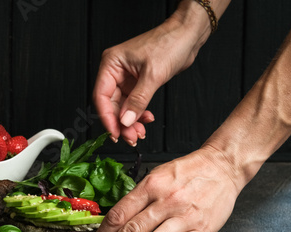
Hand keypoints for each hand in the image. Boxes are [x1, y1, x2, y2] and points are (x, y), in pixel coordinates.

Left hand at [87, 146, 240, 231]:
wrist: (223, 166)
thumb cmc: (187, 172)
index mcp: (150, 186)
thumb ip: (138, 199)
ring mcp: (184, 216)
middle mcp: (165, 201)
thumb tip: (115, 225)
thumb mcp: (157, 176)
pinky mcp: (201, 229)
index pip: (119, 215)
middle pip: (132, 231)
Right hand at [93, 10, 206, 145]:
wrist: (188, 35)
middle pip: (111, 104)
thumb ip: (138, 101)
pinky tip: (146, 120)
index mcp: (111, 64)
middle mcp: (116, 71)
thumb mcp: (153, 75)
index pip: (101, 96)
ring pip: (123, 107)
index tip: (115, 133)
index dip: (107, 117)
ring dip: (130, 122)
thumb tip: (125, 121)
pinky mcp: (137, 83)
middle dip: (121, 123)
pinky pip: (133, 104)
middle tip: (131, 137)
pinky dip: (139, 114)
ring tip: (140, 133)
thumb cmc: (169, 43)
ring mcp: (126, 78)